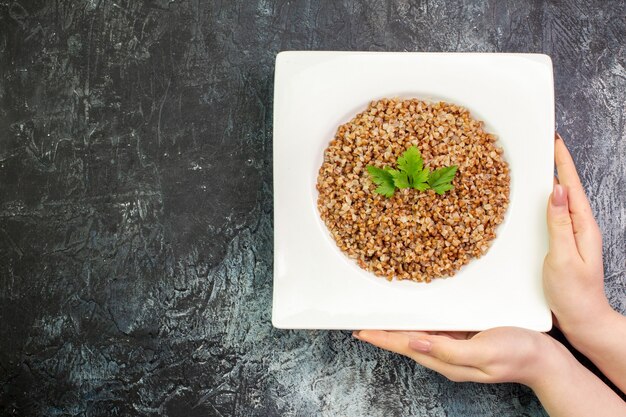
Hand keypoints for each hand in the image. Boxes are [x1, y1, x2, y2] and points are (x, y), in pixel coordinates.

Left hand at [353, 327, 558, 386]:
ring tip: (381, 320)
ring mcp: (456, 348)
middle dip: (384, 334)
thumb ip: (449, 350)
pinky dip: (420, 322)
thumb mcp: (484, 352)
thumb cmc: (519, 354)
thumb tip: (415, 344)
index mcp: (448, 361)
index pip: (406, 348)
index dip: (382, 338)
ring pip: (419, 336)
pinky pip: (435, 330)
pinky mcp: (465, 339)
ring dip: (399, 328)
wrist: (545, 360)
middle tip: (364, 324)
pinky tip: (416, 317)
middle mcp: (447, 356)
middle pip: (407, 343)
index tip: (362, 331)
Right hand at [544, 134, 610, 342]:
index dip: (563, 162)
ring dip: (550, 181)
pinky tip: (536, 201)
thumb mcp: (564, 257)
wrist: (583, 320)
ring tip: (538, 165)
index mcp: (584, 226)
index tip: (554, 140)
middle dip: (557, 164)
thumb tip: (555, 191)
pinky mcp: (563, 244)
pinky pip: (554, 215)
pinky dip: (545, 202)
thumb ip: (559, 224)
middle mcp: (581, 227)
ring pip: (560, 201)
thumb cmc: (574, 294)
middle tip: (544, 145)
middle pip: (567, 188)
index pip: (572, 186)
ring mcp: (573, 235)